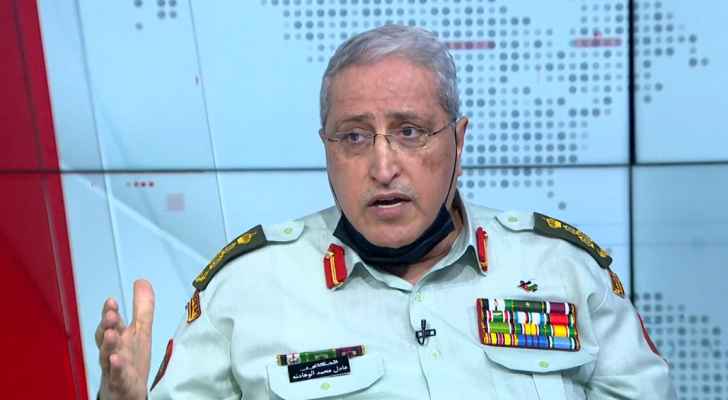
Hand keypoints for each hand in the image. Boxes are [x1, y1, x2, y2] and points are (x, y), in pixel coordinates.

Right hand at [96, 279, 154, 399]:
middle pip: (106, 336)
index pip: (112, 322)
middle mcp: (112, 350)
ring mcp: (113, 367)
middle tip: (109, 314)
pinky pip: (117, 375)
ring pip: (108, 355)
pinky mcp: (119, 383)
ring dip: (109, 344)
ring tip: (111, 333)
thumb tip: (141, 281)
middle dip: (107, 325)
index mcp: (118, 337)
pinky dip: (116, 368)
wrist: (127, 392)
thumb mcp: (140, 331)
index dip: (110, 311)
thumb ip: (142, 307)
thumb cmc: (130, 360)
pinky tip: (116, 360)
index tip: (111, 301)